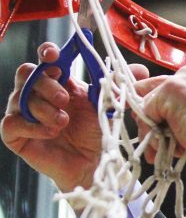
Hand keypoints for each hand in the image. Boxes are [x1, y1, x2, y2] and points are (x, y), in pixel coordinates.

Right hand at [1, 42, 149, 192]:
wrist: (94, 165)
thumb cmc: (97, 134)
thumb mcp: (109, 107)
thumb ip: (120, 87)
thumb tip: (140, 69)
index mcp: (60, 83)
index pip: (46, 59)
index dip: (47, 52)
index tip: (55, 54)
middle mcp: (38, 95)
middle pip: (27, 73)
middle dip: (45, 83)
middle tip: (64, 98)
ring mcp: (24, 114)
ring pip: (20, 97)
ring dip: (44, 109)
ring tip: (63, 122)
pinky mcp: (16, 135)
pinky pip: (10, 122)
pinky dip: (32, 126)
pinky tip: (51, 133)